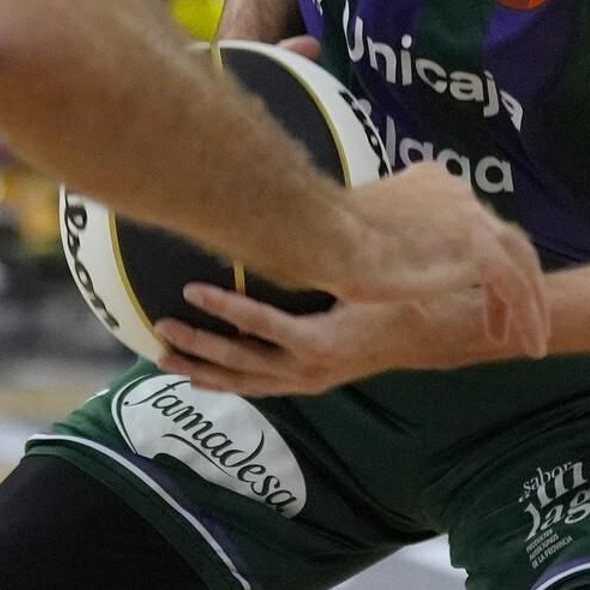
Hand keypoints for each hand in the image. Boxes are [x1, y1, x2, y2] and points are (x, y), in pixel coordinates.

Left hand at [153, 281, 494, 399]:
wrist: (427, 337)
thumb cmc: (397, 298)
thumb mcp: (370, 277)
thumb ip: (339, 250)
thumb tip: (307, 203)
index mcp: (322, 339)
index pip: (262, 325)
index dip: (225, 309)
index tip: (190, 290)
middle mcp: (309, 367)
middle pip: (241, 359)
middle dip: (198, 343)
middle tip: (162, 326)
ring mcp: (306, 380)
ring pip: (243, 380)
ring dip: (201, 368)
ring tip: (162, 356)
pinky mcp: (306, 383)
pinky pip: (257, 386)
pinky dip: (225, 382)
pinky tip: (197, 377)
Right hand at [326, 162, 550, 355]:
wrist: (329, 238)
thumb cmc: (333, 239)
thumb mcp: (372, 230)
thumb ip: (397, 237)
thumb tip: (392, 258)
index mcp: (434, 184)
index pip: (470, 223)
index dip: (480, 261)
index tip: (475, 295)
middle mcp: (459, 194)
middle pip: (503, 239)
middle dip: (513, 282)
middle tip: (510, 320)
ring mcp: (471, 219)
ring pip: (518, 262)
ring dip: (530, 303)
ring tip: (533, 340)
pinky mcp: (478, 249)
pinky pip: (515, 287)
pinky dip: (527, 315)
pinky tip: (530, 343)